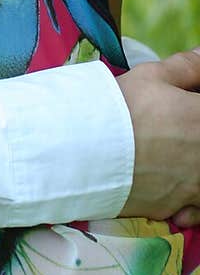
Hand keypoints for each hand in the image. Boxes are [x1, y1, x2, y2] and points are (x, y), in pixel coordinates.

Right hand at [117, 48, 199, 224]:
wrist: (86, 150)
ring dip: (193, 167)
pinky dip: (191, 201)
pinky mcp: (177, 207)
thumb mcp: (152, 75)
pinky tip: (175, 185)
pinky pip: (196, 209)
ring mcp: (195, 185)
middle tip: (172, 127)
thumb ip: (187, 66)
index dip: (192, 105)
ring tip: (172, 155)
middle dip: (191, 132)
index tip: (183, 103)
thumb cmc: (120, 107)